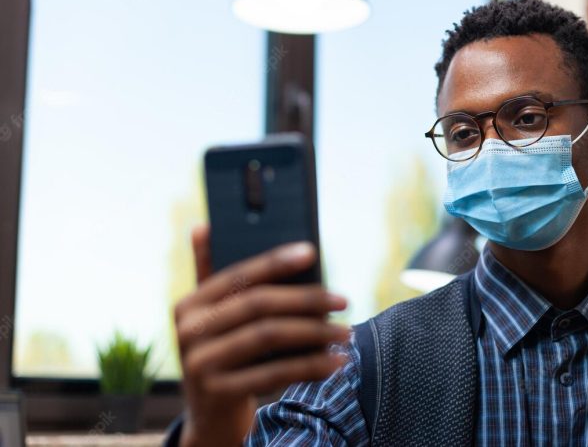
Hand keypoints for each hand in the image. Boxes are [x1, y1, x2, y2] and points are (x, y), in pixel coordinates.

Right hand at [174, 225, 349, 446]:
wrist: (210, 415)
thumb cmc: (222, 352)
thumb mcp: (211, 316)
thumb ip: (209, 273)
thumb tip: (203, 226)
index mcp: (189, 304)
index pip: (239, 274)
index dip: (276, 260)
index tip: (312, 252)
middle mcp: (188, 331)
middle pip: (259, 305)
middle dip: (307, 300)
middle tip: (343, 300)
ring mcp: (200, 364)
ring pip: (269, 337)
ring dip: (315, 333)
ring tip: (347, 332)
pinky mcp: (218, 394)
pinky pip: (274, 374)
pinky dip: (310, 367)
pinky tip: (335, 362)